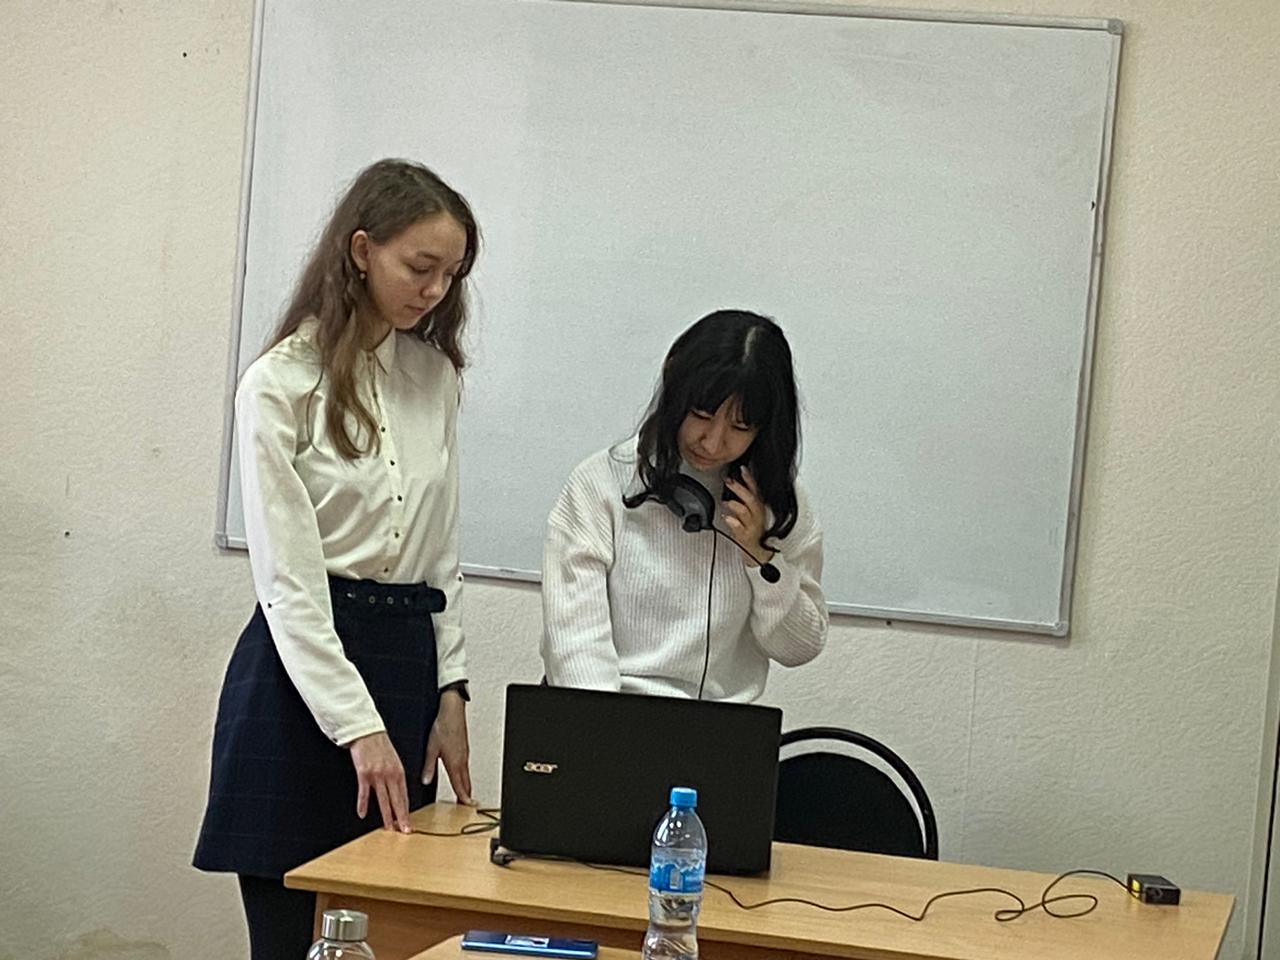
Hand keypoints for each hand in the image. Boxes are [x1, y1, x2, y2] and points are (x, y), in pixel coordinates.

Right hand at [348, 731, 410, 833]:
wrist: (367, 732)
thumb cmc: (380, 745)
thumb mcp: (394, 760)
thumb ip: (396, 775)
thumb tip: (398, 791)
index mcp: (399, 771)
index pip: (404, 796)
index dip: (407, 811)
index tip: (409, 823)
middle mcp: (390, 774)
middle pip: (397, 800)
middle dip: (402, 817)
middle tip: (406, 831)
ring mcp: (377, 774)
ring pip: (383, 799)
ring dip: (387, 816)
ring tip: (389, 828)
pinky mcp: (364, 773)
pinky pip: (364, 792)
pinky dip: (362, 804)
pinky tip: (362, 814)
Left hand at [424, 689, 473, 804]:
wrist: (453, 711)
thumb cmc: (443, 727)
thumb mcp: (431, 748)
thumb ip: (428, 767)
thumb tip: (425, 780)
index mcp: (454, 763)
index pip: (459, 786)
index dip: (463, 798)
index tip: (467, 806)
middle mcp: (462, 761)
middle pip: (466, 783)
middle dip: (466, 795)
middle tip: (467, 806)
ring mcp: (464, 755)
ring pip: (467, 775)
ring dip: (466, 786)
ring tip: (464, 795)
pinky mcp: (464, 749)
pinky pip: (466, 767)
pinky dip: (465, 776)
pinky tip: (461, 775)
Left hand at [723, 467, 772, 565]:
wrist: (758, 552)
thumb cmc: (753, 531)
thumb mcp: (751, 513)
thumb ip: (744, 500)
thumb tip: (733, 484)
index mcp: (758, 507)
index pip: (755, 490)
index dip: (749, 479)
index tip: (742, 469)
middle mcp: (757, 515)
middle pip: (750, 498)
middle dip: (739, 488)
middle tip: (729, 481)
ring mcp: (752, 525)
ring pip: (746, 511)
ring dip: (735, 504)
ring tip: (726, 501)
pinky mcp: (746, 536)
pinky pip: (739, 528)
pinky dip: (732, 522)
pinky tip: (727, 518)